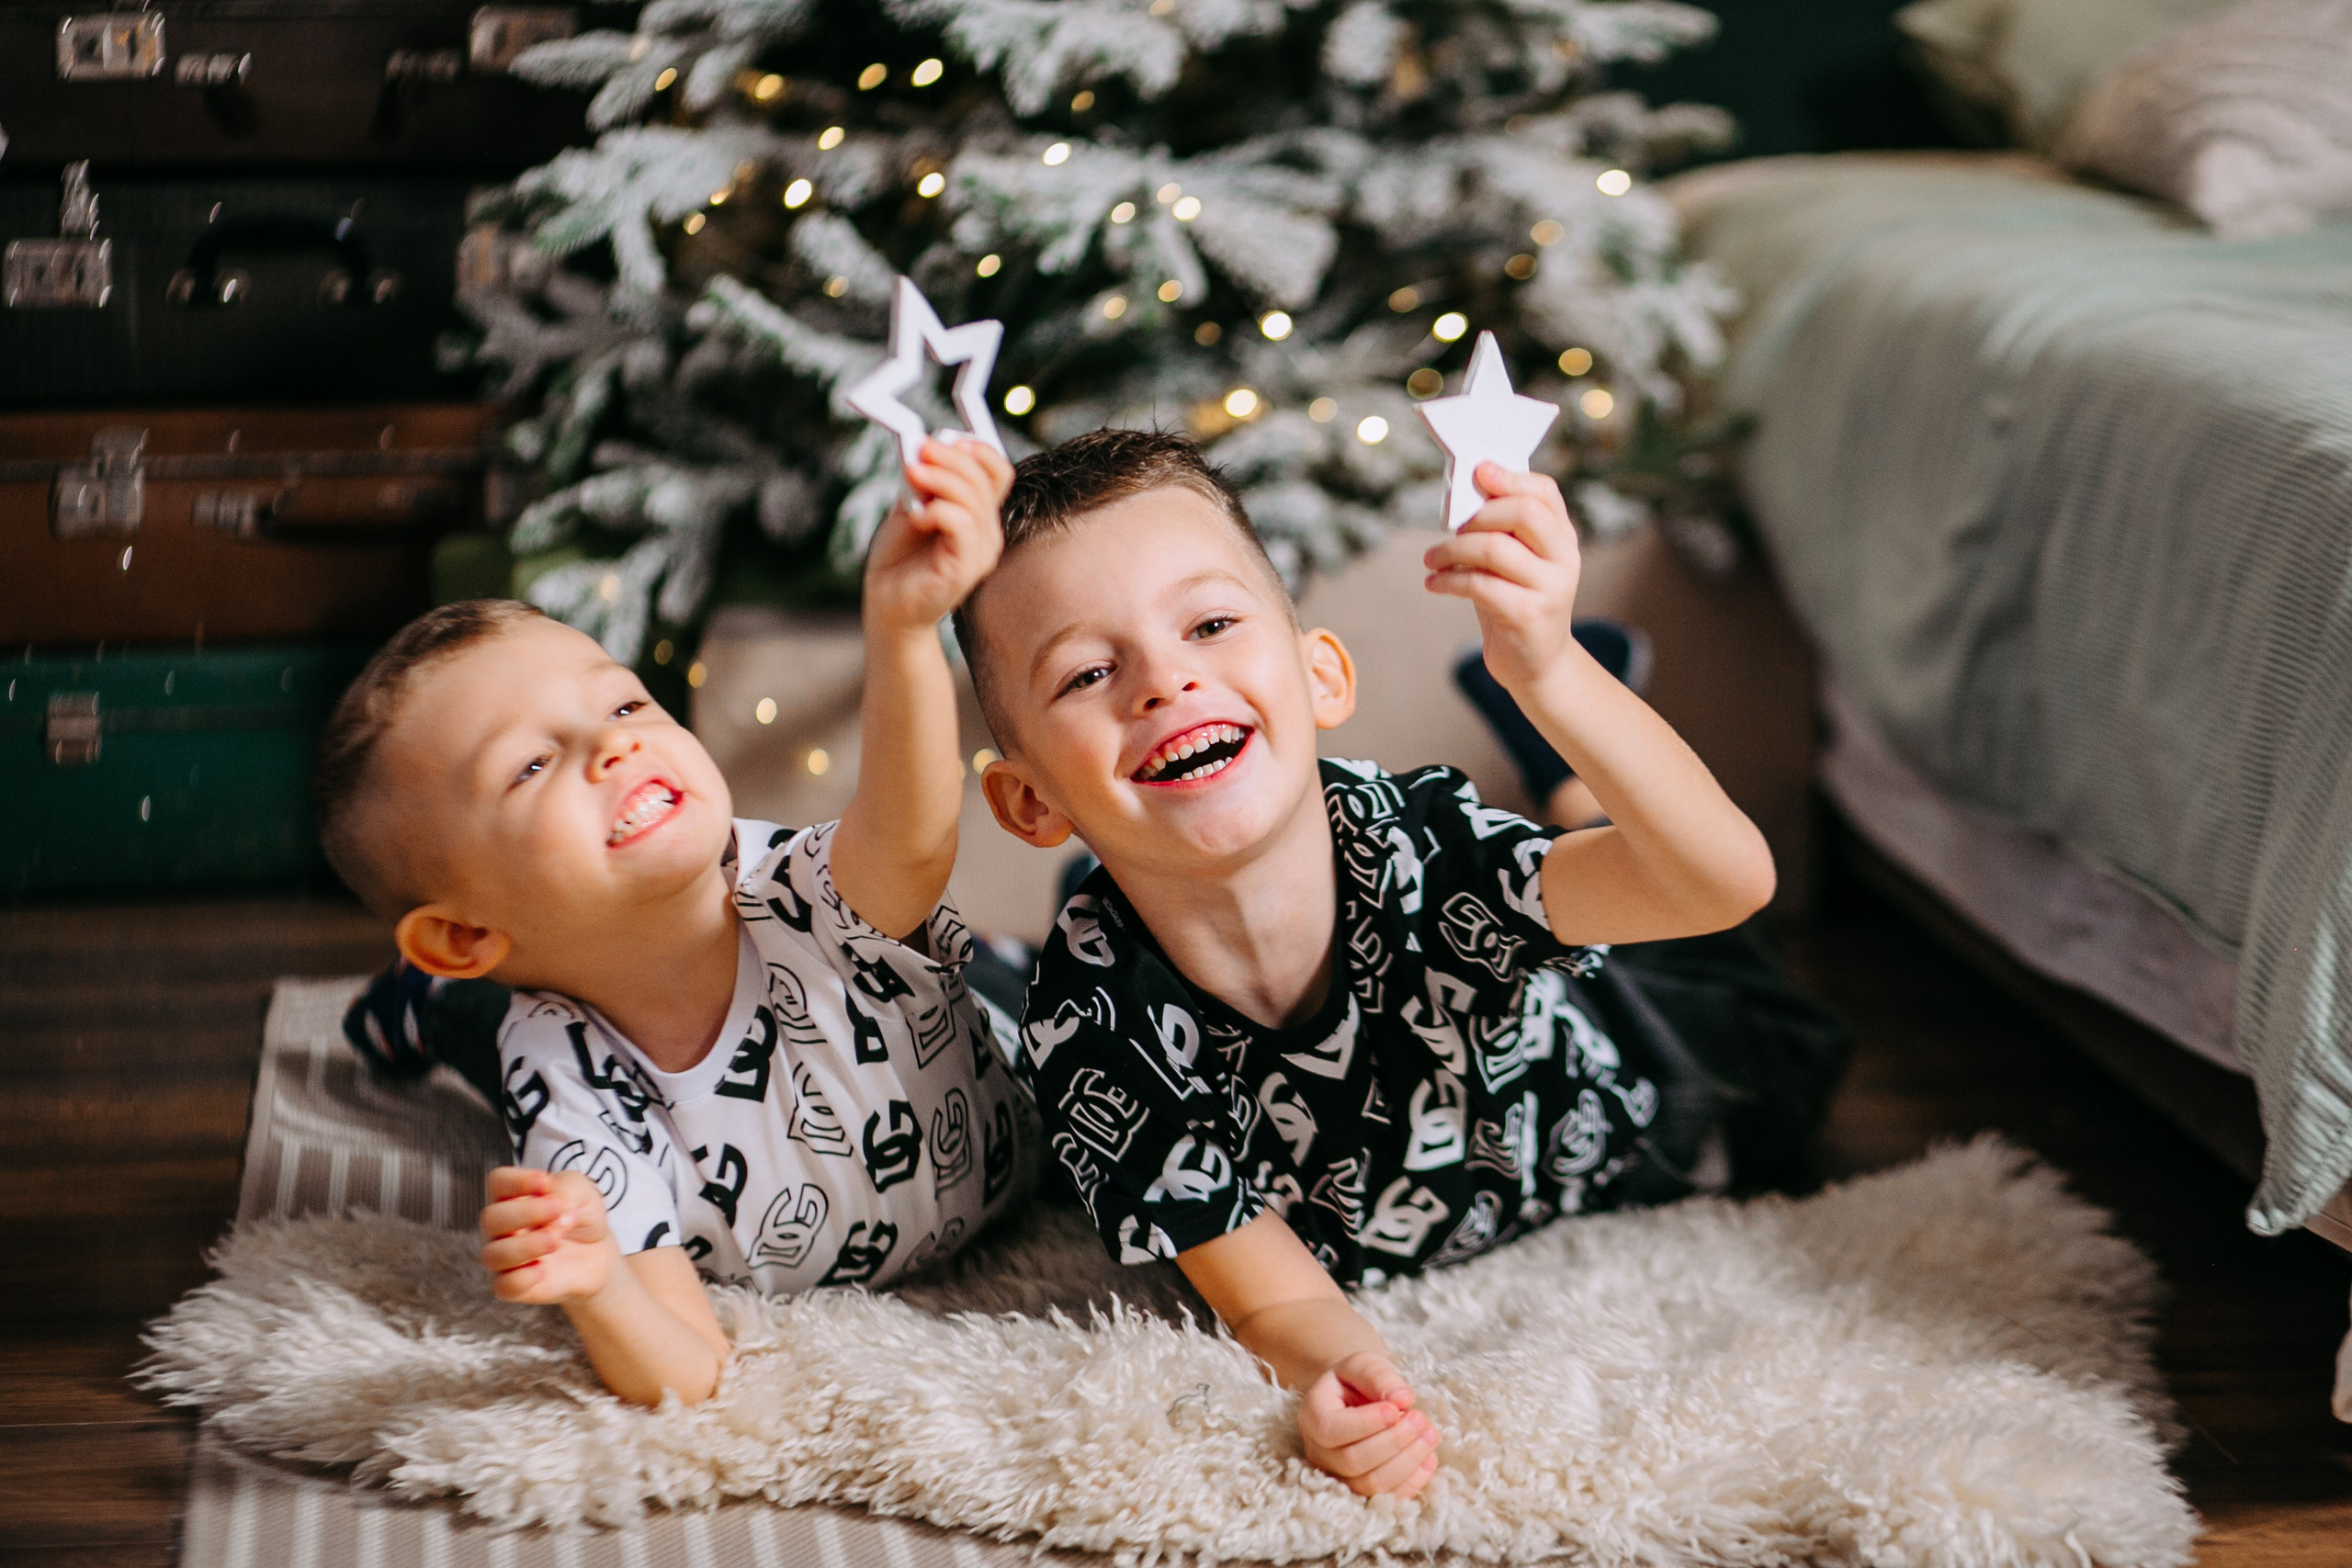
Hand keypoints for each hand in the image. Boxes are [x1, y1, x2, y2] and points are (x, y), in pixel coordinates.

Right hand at [479, 1167, 620, 1305]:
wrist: (598, 1253)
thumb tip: (555, 1210)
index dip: (516, 1181)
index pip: (497, 1182)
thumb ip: (566, 1191)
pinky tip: (544, 1270)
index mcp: (513, 1197)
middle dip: (524, 1213)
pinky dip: (522, 1278)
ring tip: (555, 1240)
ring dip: (524, 1246)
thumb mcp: (582, 1192)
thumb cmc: (581, 1215)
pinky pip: (503, 1286)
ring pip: (492, 1255)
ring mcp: (507, 1258)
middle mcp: (503, 1227)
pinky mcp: (517, 1286)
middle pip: (490, 1218)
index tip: (545, 1182)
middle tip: (557, 1211)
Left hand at [863, 435, 1013, 634]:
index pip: (997, 472)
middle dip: (951, 458)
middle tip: (920, 448)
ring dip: (940, 480)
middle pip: (986, 480)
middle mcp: (987, 532)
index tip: (946, 436)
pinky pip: (963, 527)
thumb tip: (923, 446)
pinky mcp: (965, 569)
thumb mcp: (909, 506)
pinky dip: (938, 511)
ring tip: (911, 475)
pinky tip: (917, 515)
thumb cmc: (899, 559)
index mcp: (979, 514)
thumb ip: (921, 481)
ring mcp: (980, 552)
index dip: (978, 449)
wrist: (887, 604)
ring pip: (974, 501)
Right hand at [1298, 1351, 1440, 1499]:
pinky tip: (1430, 1457)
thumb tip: (1403, 1399)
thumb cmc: (1356, 1381)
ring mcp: (1339, 1476)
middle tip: (1420, 1418)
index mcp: (1312, 1415)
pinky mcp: (1362, 1491)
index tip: (1396, 1409)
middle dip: (1394, 1441)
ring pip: (1371, 1484)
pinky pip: (1387, 1497)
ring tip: (1430, 1434)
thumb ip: (1380, 1376)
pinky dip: (1413, 1481)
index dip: (1366, 1424)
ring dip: (1407, 1462)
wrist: (1353, 1399)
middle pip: (1353, 1460)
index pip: (1331, 1430)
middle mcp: (1319, 1452)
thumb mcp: (1363, 1364)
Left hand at [1421, 461, 1581, 695]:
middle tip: (1449, 528)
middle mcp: (1565, 559)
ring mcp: (1551, 588)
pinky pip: (1480, 585)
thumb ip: (1502, 530)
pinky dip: (1448, 580)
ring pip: (1495, 548)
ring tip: (1431, 559)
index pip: (1545, 492)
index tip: (1479, 472)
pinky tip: (1433, 582)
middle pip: (1523, 513)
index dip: (1511, 478)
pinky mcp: (1529, 615)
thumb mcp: (1515, 562)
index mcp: (1563, 538)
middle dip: (1477, 515)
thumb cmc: (1516, 602)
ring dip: (1452, 549)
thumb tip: (1466, 493)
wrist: (1537, 663)